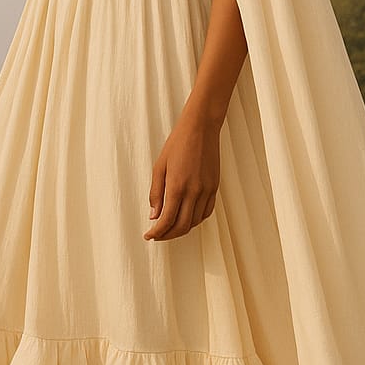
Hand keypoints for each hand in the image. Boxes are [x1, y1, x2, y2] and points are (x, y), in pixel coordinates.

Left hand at [144, 102, 221, 240]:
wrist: (201, 128)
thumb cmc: (177, 144)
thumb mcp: (159, 167)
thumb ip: (156, 193)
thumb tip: (154, 216)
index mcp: (177, 186)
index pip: (167, 220)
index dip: (157, 232)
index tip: (149, 235)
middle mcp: (194, 192)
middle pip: (182, 226)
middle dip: (168, 235)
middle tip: (157, 235)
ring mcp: (207, 190)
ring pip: (195, 222)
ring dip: (182, 229)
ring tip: (170, 227)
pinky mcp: (215, 187)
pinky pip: (206, 212)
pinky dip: (196, 220)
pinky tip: (187, 217)